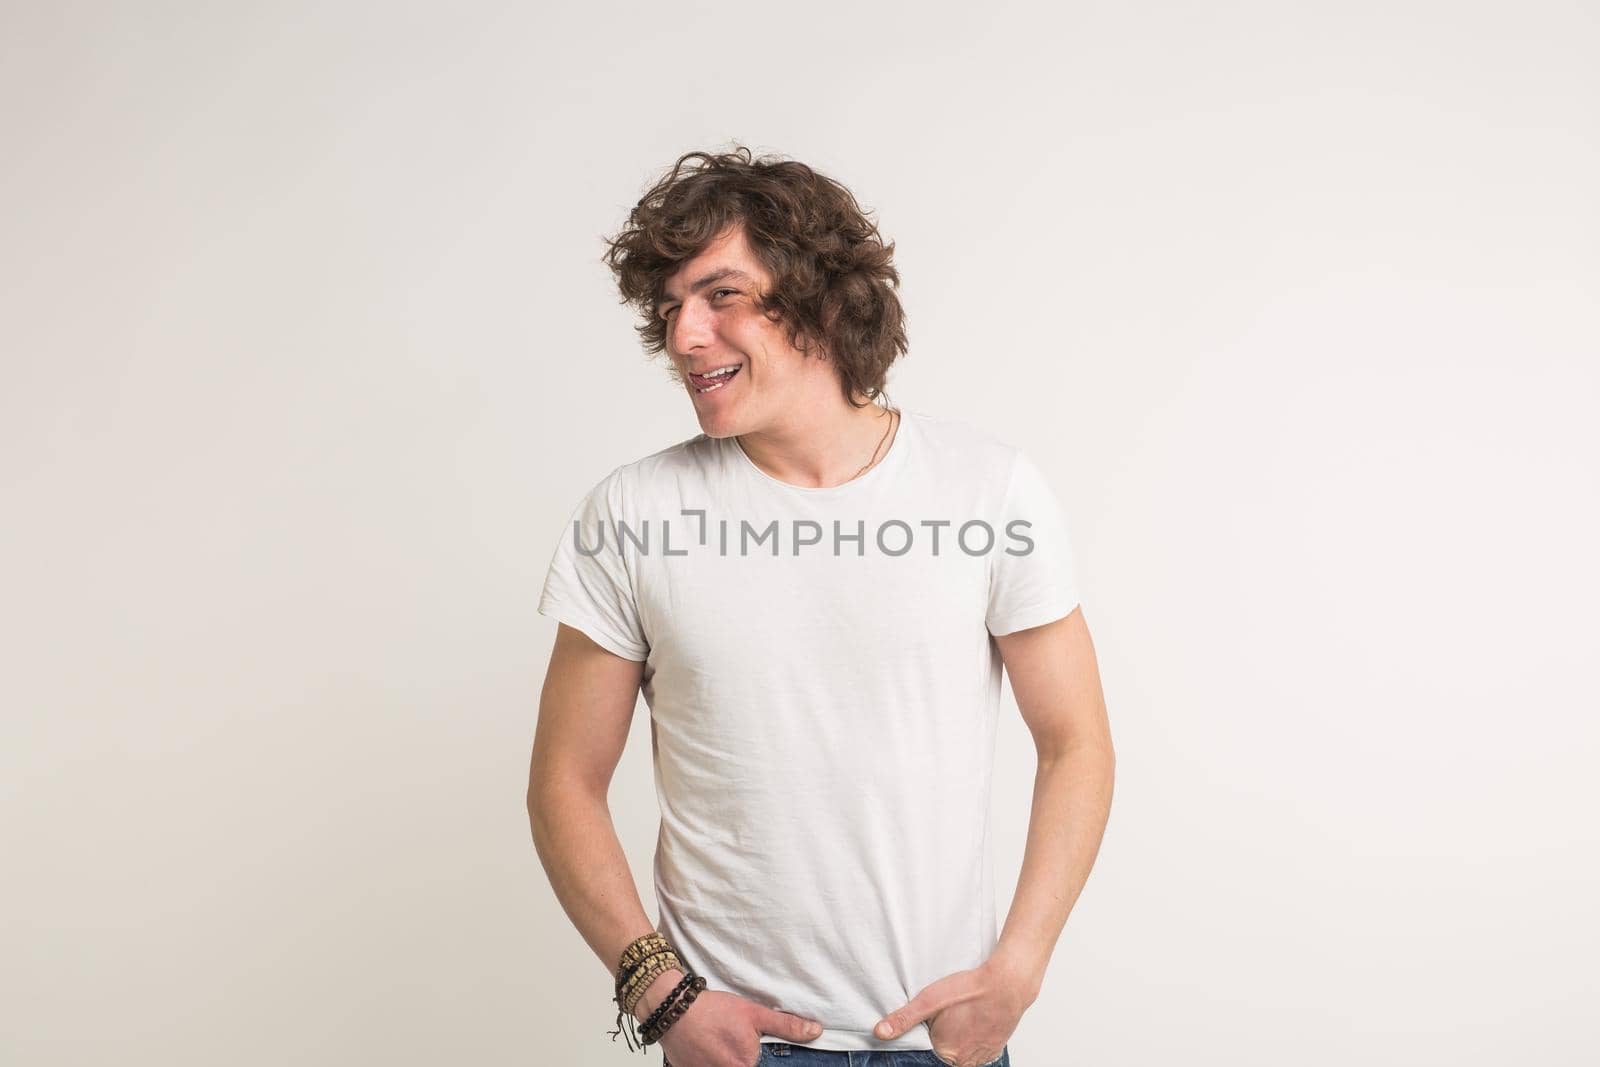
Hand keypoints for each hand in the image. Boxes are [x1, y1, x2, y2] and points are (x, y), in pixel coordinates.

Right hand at [656, 987, 823, 1066]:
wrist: (673, 1010)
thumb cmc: (712, 1010)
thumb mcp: (754, 1013)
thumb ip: (785, 1026)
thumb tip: (815, 1031)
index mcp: (745, 1066)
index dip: (761, 1060)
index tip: (748, 1049)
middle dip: (744, 1059)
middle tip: (730, 1042)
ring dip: (728, 1060)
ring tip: (720, 1045)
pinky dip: (712, 1062)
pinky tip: (710, 1050)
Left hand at [872, 958, 1028, 1066]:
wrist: (1008, 984)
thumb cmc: (970, 990)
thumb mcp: (930, 999)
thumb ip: (904, 1018)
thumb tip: (880, 1032)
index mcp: (946, 1051)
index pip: (926, 1055)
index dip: (926, 1041)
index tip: (932, 1027)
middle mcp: (964, 1060)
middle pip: (945, 1056)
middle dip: (942, 1041)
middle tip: (947, 1020)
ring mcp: (981, 1057)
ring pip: (962, 1055)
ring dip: (957, 1043)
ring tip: (959, 1021)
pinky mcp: (994, 1050)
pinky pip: (977, 1053)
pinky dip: (972, 1043)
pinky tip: (972, 1025)